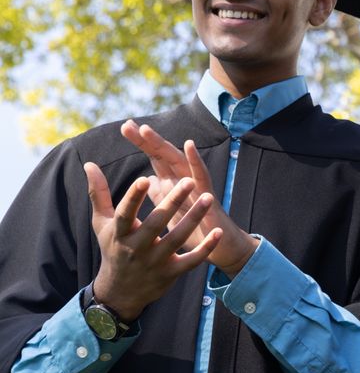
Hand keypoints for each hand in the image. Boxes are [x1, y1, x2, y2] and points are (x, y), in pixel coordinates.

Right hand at [85, 163, 220, 321]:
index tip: (146, 178)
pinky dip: (206, 248)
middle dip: (173, 202)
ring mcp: (155, 262)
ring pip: (177, 239)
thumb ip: (98, 194)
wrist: (119, 292)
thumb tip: (89, 164)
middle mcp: (136, 248)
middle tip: (190, 181)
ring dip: (193, 219)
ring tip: (208, 197)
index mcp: (119, 233)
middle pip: (156, 223)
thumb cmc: (113, 248)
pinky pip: (191, 261)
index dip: (133, 198)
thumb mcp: (102, 223)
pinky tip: (219, 232)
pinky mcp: (172, 273)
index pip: (125, 214)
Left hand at [121, 120, 258, 277]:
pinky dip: (196, 161)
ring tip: (147, 131)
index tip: (126, 127)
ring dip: (163, 145)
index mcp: (173, 184)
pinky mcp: (209, 197)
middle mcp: (185, 180)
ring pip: (179, 161)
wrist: (221, 247)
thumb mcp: (173, 212)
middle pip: (163, 156)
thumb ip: (162, 194)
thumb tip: (149, 178)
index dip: (142, 143)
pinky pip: (203, 177)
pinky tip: (189, 146)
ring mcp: (197, 186)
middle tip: (129, 125)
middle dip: (147, 140)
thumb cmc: (196, 230)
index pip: (155, 159)